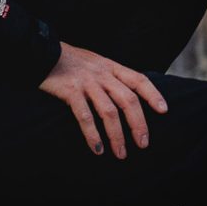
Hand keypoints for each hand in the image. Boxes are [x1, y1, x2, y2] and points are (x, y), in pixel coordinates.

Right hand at [38, 42, 167, 157]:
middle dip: (138, 124)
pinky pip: (85, 116)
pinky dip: (93, 135)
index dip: (153, 95)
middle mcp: (103, 74)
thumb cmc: (72, 62)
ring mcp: (87, 83)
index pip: (139, 80)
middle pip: (128, 100)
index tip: (164, 111)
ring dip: (117, 136)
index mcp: (112, 67)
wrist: (42, 52)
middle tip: (143, 144)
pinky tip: (97, 149)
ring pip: (109, 112)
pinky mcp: (70, 92)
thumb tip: (128, 97)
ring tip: (121, 154)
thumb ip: (111, 77)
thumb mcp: (97, 63)